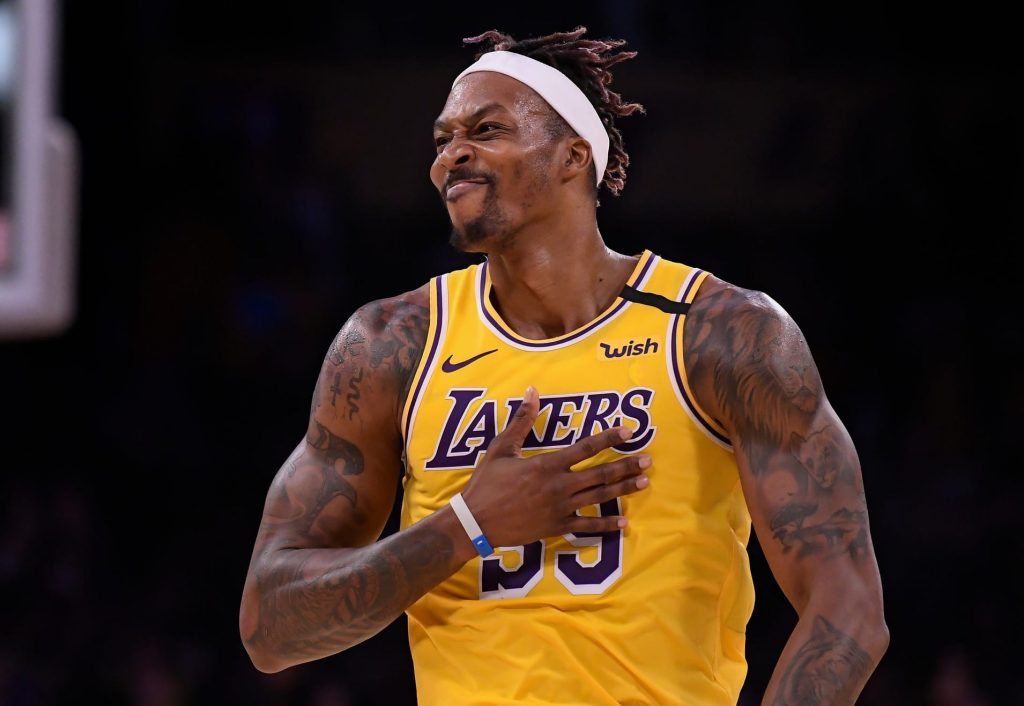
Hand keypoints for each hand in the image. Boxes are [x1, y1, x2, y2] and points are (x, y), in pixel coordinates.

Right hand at [460, 386, 650, 546]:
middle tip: (648, 460)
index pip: (586, 447)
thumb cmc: (486, 483)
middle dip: (626, 466)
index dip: (609, 438)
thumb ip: (522, 421)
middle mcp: (560, 486)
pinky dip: (606, 525)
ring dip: (624, 490)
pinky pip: (587, 526)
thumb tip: (532, 391)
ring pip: (599, 497)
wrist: (476, 522)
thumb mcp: (501, 448)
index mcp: (548, 464)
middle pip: (601, 474)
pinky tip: (624, 523)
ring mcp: (561, 508)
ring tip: (644, 482)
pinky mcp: (557, 527)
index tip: (629, 431)